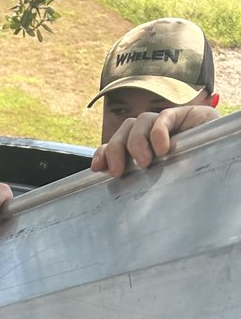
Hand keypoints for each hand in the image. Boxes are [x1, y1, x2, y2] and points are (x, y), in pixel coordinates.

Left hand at [90, 105, 220, 177]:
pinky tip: (163, 148)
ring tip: (145, 163)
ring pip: (140, 121)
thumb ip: (141, 184)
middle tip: (118, 171)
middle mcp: (150, 132)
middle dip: (116, 150)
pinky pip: (164, 117)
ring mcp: (166, 123)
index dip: (104, 152)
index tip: (97, 168)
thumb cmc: (190, 175)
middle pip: (124, 129)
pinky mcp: (185, 115)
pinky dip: (159, 132)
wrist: (222, 157)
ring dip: (136, 143)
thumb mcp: (160, 181)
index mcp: (141, 147)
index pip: (116, 144)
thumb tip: (115, 203)